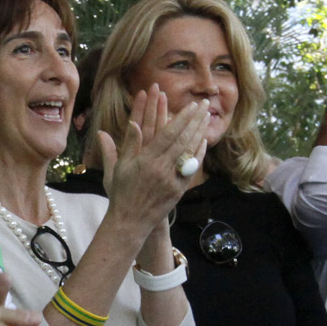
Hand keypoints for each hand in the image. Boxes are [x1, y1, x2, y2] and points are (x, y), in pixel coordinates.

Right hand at [96, 87, 210, 231]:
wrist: (130, 221)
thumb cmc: (121, 192)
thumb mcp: (120, 167)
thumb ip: (128, 143)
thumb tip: (131, 122)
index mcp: (145, 160)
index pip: (168, 134)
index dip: (181, 118)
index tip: (191, 105)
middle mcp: (161, 168)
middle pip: (183, 139)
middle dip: (195, 120)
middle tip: (205, 105)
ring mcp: (172, 179)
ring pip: (190, 151)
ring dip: (199, 132)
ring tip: (206, 117)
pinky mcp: (179, 189)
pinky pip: (192, 167)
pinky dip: (198, 152)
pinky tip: (203, 140)